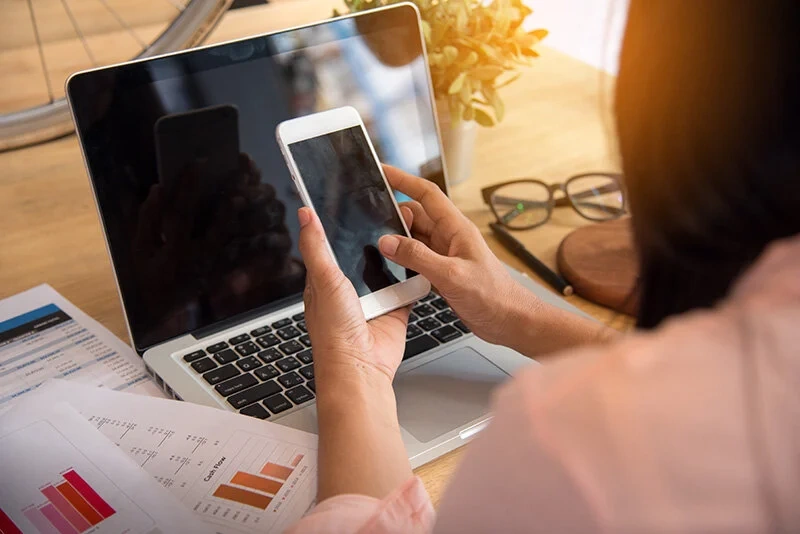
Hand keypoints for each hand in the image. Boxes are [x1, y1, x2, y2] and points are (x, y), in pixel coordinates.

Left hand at [298, 206, 415, 500]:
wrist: (361, 368)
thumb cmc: (334, 331)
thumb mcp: (323, 279)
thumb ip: (316, 247)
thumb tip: (304, 214)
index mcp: (325, 281)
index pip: (331, 244)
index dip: (340, 225)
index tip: (352, 200)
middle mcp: (349, 289)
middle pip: (363, 253)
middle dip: (374, 237)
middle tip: (388, 210)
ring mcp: (373, 298)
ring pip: (387, 266)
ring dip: (396, 254)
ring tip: (407, 228)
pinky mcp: (395, 307)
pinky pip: (407, 285)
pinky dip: (414, 275)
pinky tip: (420, 258)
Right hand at [378, 166, 531, 344]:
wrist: (510, 322)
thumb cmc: (494, 296)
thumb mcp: (452, 275)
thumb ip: (418, 257)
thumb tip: (387, 242)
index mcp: (457, 229)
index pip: (426, 194)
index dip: (403, 180)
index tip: (382, 171)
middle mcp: (450, 238)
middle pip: (416, 216)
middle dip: (393, 214)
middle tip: (369, 221)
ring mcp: (446, 255)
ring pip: (414, 238)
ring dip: (397, 240)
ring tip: (375, 244)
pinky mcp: (443, 273)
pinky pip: (417, 259)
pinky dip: (403, 260)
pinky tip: (392, 268)